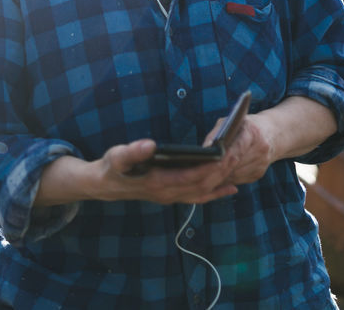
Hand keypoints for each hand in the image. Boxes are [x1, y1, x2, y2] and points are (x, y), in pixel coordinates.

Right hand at [93, 139, 239, 205]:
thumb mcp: (118, 156)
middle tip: (237, 155)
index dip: (210, 167)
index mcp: (158, 182)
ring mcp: (171, 197)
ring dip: (221, 182)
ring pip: (203, 193)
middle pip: (202, 186)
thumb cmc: (112, 167)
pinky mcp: (172, 196)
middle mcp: (168, 193)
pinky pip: (199, 198)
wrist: (106, 185)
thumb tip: (150, 145)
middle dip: (221, 172)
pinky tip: (230, 187)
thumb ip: (133, 151)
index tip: (225, 153)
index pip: (192, 177)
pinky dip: (216, 194)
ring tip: (237, 167)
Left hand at [204, 115, 276, 185]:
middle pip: (237, 164)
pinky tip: (219, 176)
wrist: (271, 133)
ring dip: (222, 176)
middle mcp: (261, 148)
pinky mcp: (259, 173)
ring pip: (237, 175)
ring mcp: (262, 163)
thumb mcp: (231, 122)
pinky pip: (240, 180)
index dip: (224, 156)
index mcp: (254, 132)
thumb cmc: (244, 126)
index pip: (238, 147)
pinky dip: (228, 179)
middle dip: (220, 169)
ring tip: (208, 176)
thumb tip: (204, 149)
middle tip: (203, 173)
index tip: (211, 162)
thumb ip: (217, 134)